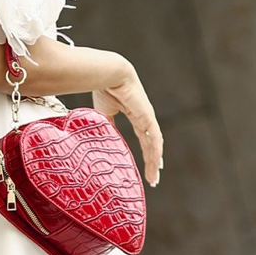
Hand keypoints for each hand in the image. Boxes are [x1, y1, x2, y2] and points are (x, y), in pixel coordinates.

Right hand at [92, 70, 163, 186]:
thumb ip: (106, 127)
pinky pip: (155, 139)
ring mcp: (148, 118)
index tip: (145, 167)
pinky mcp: (148, 117)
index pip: (144, 139)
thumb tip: (98, 142)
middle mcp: (145, 118)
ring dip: (155, 162)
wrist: (109, 74)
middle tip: (152, 180)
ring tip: (154, 178)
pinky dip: (156, 153)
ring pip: (155, 145)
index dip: (146, 153)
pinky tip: (157, 165)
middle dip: (152, 163)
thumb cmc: (105, 88)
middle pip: (151, 145)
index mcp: (136, 116)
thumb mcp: (103, 113)